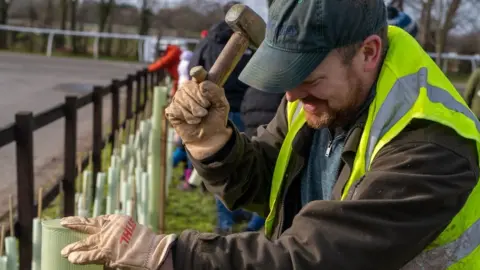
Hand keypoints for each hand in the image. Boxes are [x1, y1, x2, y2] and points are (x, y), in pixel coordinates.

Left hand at [60, 214, 175, 269]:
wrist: (154, 252)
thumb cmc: (147, 244)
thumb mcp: (133, 231)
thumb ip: (120, 233)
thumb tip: (110, 242)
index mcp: (118, 220)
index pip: (98, 219)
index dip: (85, 220)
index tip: (74, 220)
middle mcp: (111, 228)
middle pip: (89, 225)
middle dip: (75, 225)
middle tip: (64, 223)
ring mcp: (108, 240)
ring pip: (87, 242)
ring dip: (74, 247)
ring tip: (65, 252)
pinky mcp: (107, 252)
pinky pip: (91, 255)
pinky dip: (81, 257)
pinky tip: (72, 258)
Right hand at [165, 68, 231, 159]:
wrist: (210, 137)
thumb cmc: (215, 119)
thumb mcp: (222, 105)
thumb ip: (216, 92)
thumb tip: (202, 85)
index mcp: (200, 85)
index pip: (198, 73)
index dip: (199, 75)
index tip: (200, 77)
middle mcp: (187, 90)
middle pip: (188, 87)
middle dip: (200, 101)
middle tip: (206, 111)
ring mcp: (178, 99)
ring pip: (182, 98)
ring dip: (194, 111)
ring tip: (200, 117)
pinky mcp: (171, 110)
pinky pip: (176, 109)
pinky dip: (187, 117)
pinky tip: (192, 121)